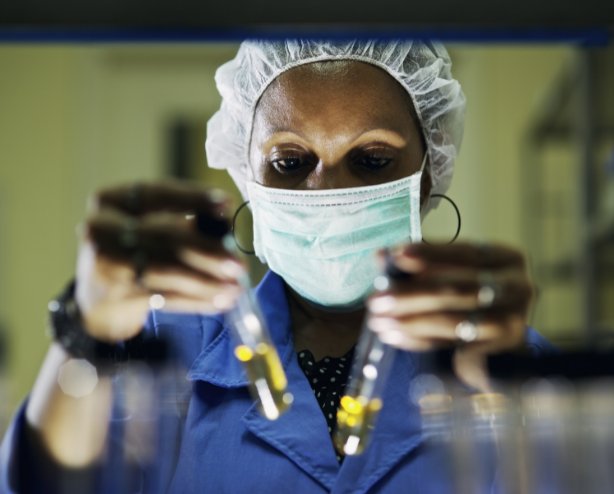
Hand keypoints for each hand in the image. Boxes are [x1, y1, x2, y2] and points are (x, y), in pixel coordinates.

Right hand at [75, 183, 243, 342]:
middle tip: (239, 262)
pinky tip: (221, 300)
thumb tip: (226, 227)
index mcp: (110, 201)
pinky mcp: (115, 297)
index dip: (193, 196)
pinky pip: (166, 297)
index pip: (156, 191)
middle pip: (163, 234)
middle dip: (208, 249)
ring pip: (167, 270)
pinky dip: (197, 300)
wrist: (95, 301)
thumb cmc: (132, 254)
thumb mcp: (145, 227)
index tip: (227, 203)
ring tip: (236, 286)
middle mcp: (101, 228)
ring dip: (207, 280)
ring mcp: (106, 264)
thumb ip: (181, 221)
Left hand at [367, 243, 532, 390]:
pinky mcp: (500, 350)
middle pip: (456, 287)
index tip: (396, 255)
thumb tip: (382, 256)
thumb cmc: (467, 307)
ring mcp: (514, 318)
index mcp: (504, 258)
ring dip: (410, 320)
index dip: (429, 254)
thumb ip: (418, 267)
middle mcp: (516, 285)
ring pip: (454, 318)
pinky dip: (420, 339)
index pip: (463, 252)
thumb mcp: (446, 279)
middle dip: (410, 293)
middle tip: (375, 299)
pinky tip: (396, 336)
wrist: (495, 351)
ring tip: (379, 321)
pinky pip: (454, 343)